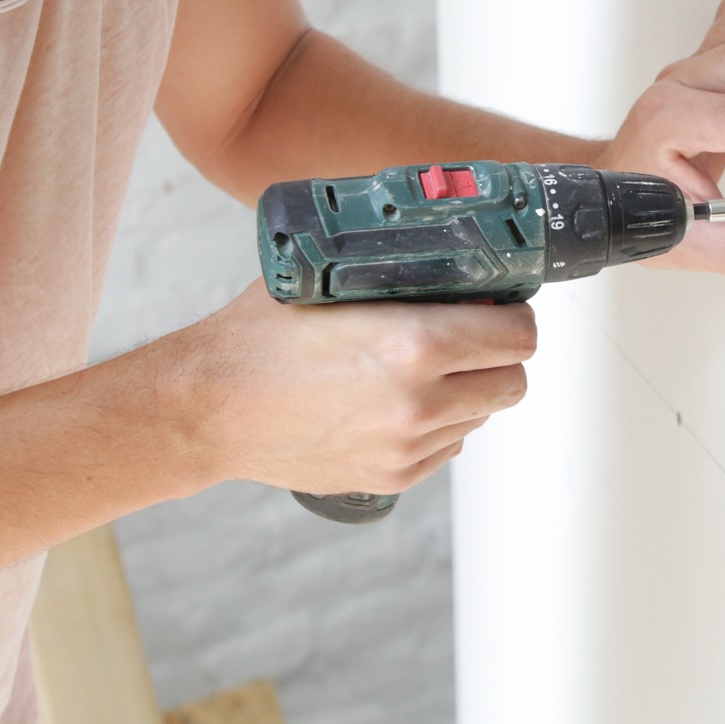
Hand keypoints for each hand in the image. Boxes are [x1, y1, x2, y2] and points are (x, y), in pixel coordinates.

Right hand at [154, 282, 536, 495]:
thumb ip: (393, 269)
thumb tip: (441, 246)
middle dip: (500, 355)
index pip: (517, 335)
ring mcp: (408, 445)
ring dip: (470, 389)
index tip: (498, 306)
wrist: (208, 409)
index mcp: (414, 343)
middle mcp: (420, 400)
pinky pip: (448, 445)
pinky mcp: (392, 476)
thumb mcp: (329, 279)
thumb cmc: (259, 337)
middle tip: (474, 335)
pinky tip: (402, 399)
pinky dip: (440, 422)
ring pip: (482, 414)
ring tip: (428, 367)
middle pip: (513, 381)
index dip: (512, 315)